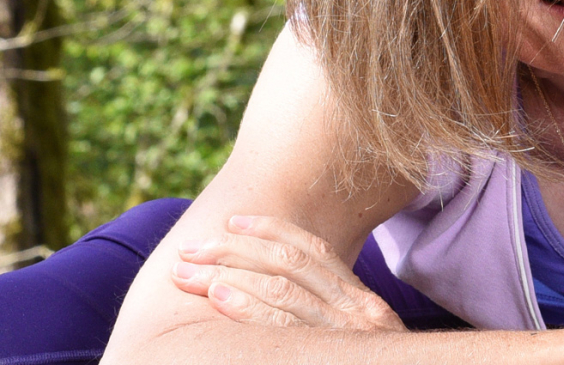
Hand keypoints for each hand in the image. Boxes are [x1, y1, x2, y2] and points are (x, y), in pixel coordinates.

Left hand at [170, 215, 405, 331]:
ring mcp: (346, 334)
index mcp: (361, 302)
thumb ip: (333, 320)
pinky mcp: (333, 352)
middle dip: (233, 250)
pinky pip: (283, 327)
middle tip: (190, 249)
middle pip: (289, 262)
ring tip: (187, 273)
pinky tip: (219, 297)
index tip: (233, 221)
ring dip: (226, 275)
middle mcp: (357, 310)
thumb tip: (284, 298)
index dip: (270, 230)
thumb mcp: (365, 344)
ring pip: (281, 289)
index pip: (312, 250)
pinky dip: (248, 308)